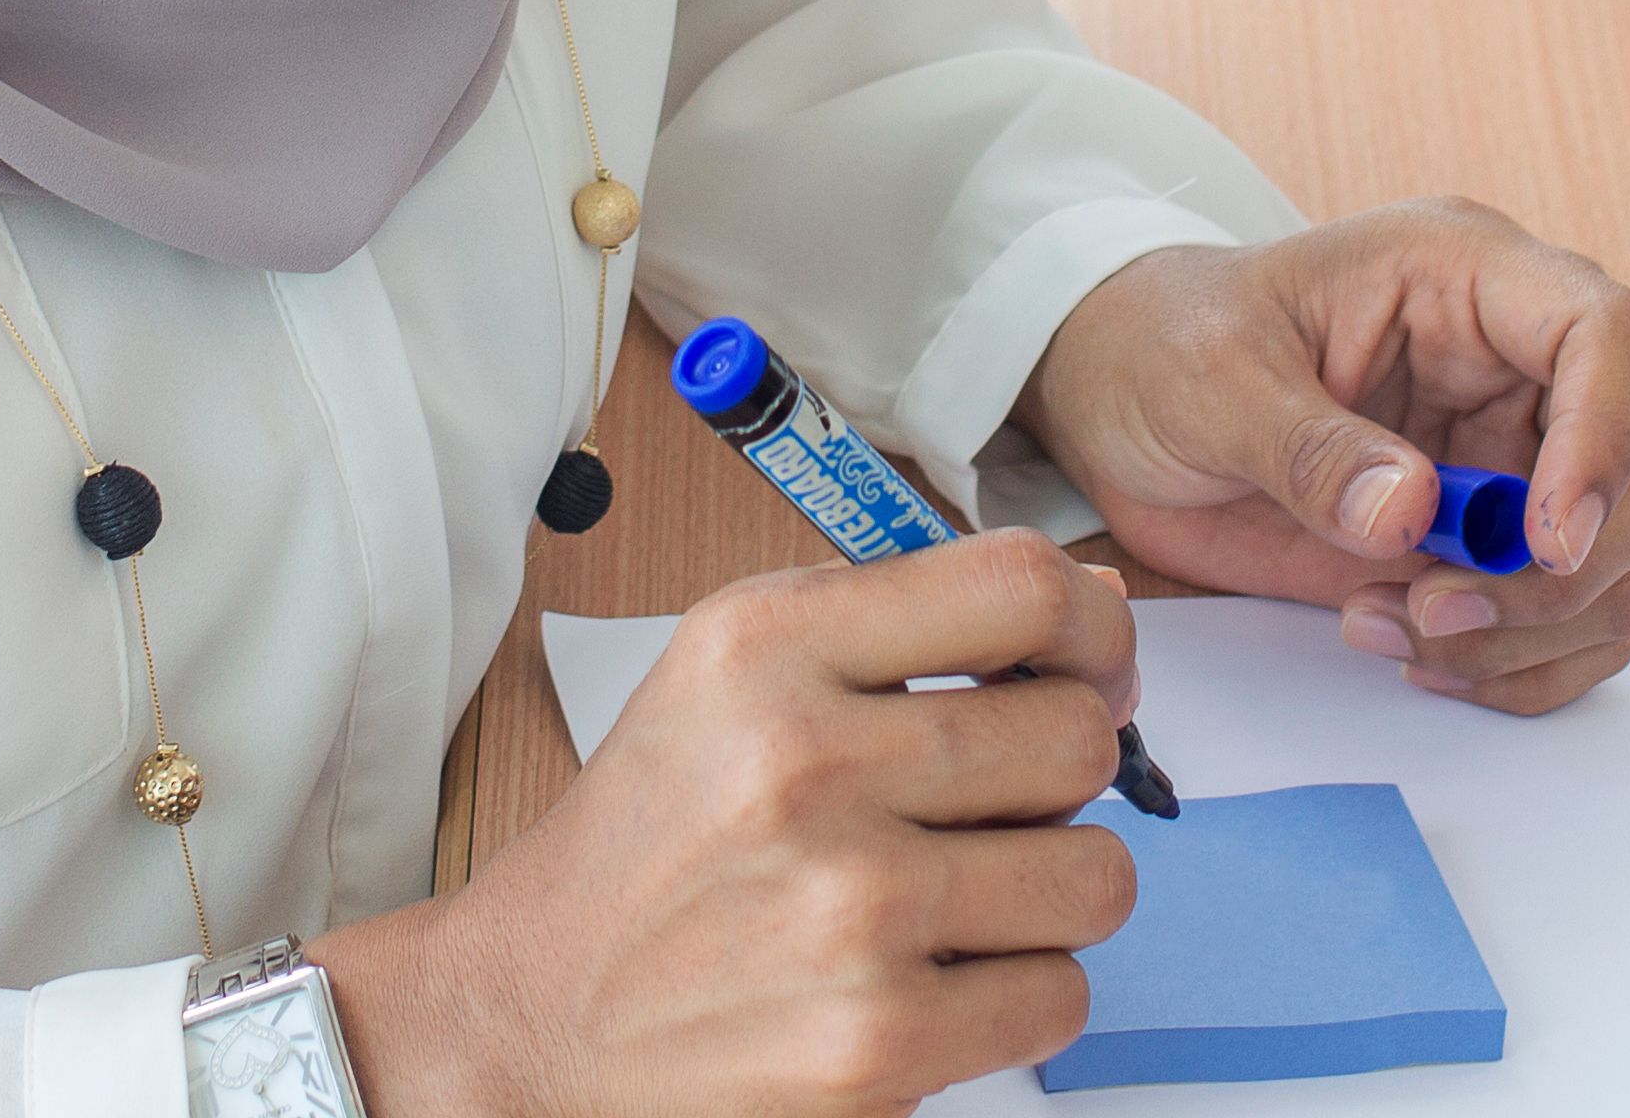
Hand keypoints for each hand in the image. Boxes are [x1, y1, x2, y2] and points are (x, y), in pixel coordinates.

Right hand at [311, 530, 1140, 1117]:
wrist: (531, 1017)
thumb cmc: (651, 845)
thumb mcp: (734, 676)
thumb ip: (904, 622)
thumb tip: (1098, 605)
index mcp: (768, 647)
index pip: (1023, 587)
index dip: (1096, 627)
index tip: (1091, 665)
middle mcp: (806, 764)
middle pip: (1079, 735)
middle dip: (1062, 774)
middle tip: (1003, 801)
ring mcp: (848, 911)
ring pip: (1096, 875)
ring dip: (1047, 892)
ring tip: (959, 898)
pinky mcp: (877, 1043)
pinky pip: (1060, 996)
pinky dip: (1014, 996)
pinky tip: (931, 978)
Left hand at [1015, 202, 1629, 713]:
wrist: (1122, 399)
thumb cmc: (1168, 345)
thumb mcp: (1213, 377)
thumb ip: (1308, 444)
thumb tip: (1410, 517)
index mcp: (1468, 276)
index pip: (1612, 334)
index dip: (1607, 437)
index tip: (1544, 538)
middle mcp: (1519, 369)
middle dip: (1572, 567)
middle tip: (1440, 606)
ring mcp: (1517, 463)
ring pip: (1624, 567)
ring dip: (1529, 632)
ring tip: (1388, 625)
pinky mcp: (1494, 549)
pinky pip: (1574, 627)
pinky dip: (1516, 669)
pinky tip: (1411, 651)